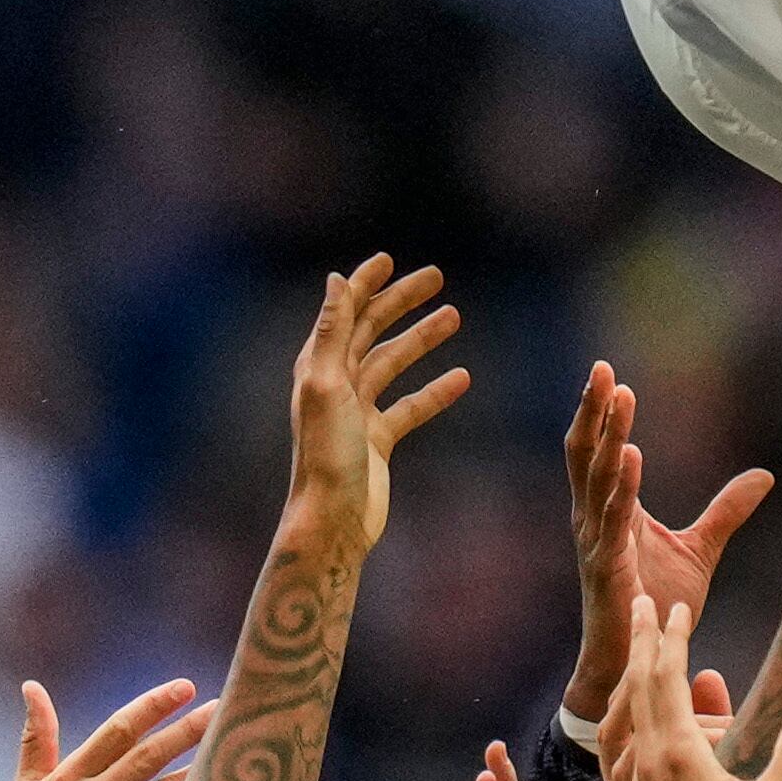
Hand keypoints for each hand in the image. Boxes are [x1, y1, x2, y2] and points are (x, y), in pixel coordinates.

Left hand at [288, 256, 467, 550]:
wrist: (333, 521)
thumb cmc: (327, 454)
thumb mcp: (327, 385)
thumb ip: (331, 332)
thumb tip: (335, 280)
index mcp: (318, 366)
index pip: (344, 312)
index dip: (365, 284)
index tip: (390, 260)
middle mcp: (336, 383)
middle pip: (372, 330)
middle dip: (402, 301)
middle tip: (437, 277)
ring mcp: (359, 412)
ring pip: (394, 363)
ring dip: (422, 339)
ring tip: (455, 316)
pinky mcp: (379, 440)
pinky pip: (411, 405)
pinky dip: (436, 391)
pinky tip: (463, 378)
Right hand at [564, 360, 775, 719]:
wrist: (639, 664)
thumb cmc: (659, 607)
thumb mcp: (700, 549)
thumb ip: (726, 512)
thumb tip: (764, 476)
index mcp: (611, 510)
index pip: (601, 450)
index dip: (604, 414)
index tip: (610, 373)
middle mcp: (595, 520)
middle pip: (588, 454)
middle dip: (594, 411)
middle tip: (602, 369)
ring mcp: (597, 543)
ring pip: (597, 479)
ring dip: (608, 436)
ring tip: (620, 397)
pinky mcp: (607, 569)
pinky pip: (611, 519)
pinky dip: (620, 485)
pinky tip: (629, 455)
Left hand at [617, 594, 781, 780]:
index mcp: (677, 753)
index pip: (668, 679)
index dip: (674, 638)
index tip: (678, 605)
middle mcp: (650, 760)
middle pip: (640, 685)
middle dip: (644, 640)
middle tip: (642, 602)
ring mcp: (641, 779)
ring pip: (631, 712)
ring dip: (636, 672)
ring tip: (643, 647)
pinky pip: (631, 738)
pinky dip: (636, 709)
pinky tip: (645, 712)